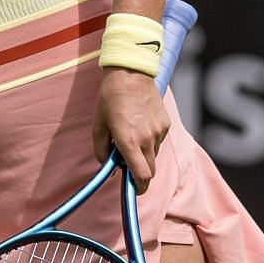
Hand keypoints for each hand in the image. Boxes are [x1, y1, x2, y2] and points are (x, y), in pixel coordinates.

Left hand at [92, 68, 170, 192]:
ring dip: (144, 156)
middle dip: (140, 174)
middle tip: (127, 166)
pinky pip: (158, 141)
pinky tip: (139, 126)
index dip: (138, 187)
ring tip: (130, 138)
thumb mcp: (98, 125)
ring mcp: (159, 131)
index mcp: (129, 141)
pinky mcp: (166, 123)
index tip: (132, 189)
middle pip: (150, 171)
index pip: (141, 176)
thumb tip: (108, 166)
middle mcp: (147, 139)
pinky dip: (150, 142)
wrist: (131, 72)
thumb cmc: (110, 98)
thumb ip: (101, 150)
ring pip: (154, 156)